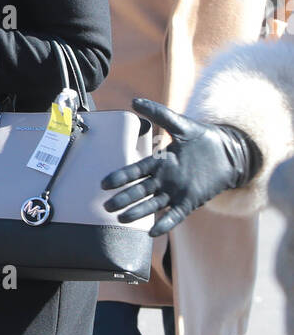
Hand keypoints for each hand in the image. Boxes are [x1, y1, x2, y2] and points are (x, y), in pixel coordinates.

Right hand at [100, 97, 258, 235]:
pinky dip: (165, 223)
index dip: (120, 177)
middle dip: (124, 198)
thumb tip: (134, 101)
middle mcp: (165, 179)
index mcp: (160, 162)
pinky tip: (153, 232)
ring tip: (123, 219)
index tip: (104, 183)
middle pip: (140, 190)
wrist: (230, 153)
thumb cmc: (204, 138)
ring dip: (138, 212)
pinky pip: (175, 215)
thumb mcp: (181, 124)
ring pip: (153, 204)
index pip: (136, 171)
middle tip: (107, 206)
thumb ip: (160, 113)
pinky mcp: (191, 202)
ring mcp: (177, 192)